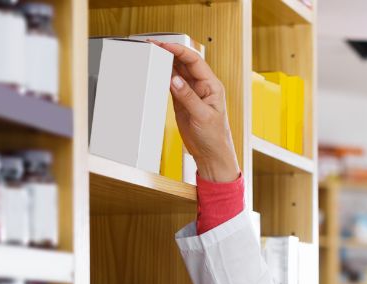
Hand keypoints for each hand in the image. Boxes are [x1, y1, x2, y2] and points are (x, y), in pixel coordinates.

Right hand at [148, 40, 239, 182]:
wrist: (210, 155)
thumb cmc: (215, 137)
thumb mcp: (202, 116)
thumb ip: (188, 97)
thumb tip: (175, 79)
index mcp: (212, 85)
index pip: (195, 61)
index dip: (180, 51)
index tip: (165, 45)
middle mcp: (202, 86)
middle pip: (184, 63)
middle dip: (170, 53)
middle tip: (153, 46)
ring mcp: (190, 93)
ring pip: (177, 72)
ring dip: (165, 63)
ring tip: (151, 55)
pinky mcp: (181, 102)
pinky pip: (171, 84)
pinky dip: (163, 77)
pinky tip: (155, 72)